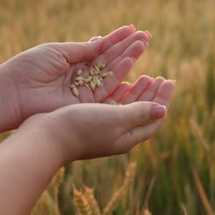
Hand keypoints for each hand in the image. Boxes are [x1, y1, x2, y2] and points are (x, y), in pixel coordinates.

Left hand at [0, 25, 150, 121]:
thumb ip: (82, 50)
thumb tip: (101, 41)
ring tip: (143, 43)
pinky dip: (120, 73)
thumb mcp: (58, 52)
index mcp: (74, 62)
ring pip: (113, 72)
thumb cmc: (29, 68)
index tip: (133, 29)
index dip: (117, 39)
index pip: (101, 49)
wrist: (13, 93)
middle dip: (128, 47)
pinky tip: (130, 60)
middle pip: (110, 60)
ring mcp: (86, 90)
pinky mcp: (87, 103)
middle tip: (146, 35)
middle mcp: (83, 76)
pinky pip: (107, 87)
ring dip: (128, 57)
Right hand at [19, 79, 174, 163]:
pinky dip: (122, 93)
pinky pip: (114, 105)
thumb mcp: (115, 118)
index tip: (170, 80)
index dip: (163, 99)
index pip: (154, 118)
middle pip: (144, 113)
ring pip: (129, 107)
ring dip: (139, 92)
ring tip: (147, 76)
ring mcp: (104, 129)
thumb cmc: (82, 127)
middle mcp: (118, 135)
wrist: (45, 137)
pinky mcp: (90, 121)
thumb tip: (163, 109)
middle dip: (154, 94)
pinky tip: (123, 83)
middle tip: (163, 78)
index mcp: (127, 137)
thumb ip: (139, 112)